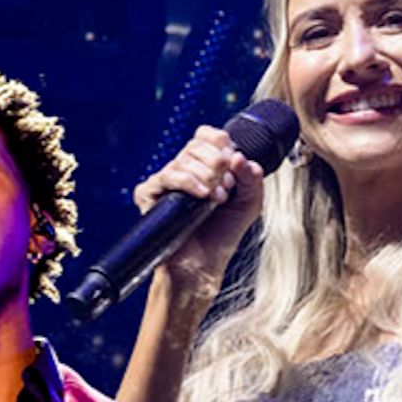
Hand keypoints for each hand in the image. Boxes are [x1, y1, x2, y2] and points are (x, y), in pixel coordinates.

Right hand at [133, 124, 264, 286]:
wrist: (202, 266)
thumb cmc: (221, 237)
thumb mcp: (248, 204)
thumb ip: (252, 179)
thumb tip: (241, 157)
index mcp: (203, 167)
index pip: (206, 135)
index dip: (221, 144)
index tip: (233, 163)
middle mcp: (182, 170)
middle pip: (197, 145)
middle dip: (218, 164)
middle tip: (226, 187)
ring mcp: (165, 181)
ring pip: (184, 159)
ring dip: (207, 177)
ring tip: (216, 199)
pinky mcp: (149, 194)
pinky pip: (167, 176)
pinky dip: (188, 182)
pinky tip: (202, 196)